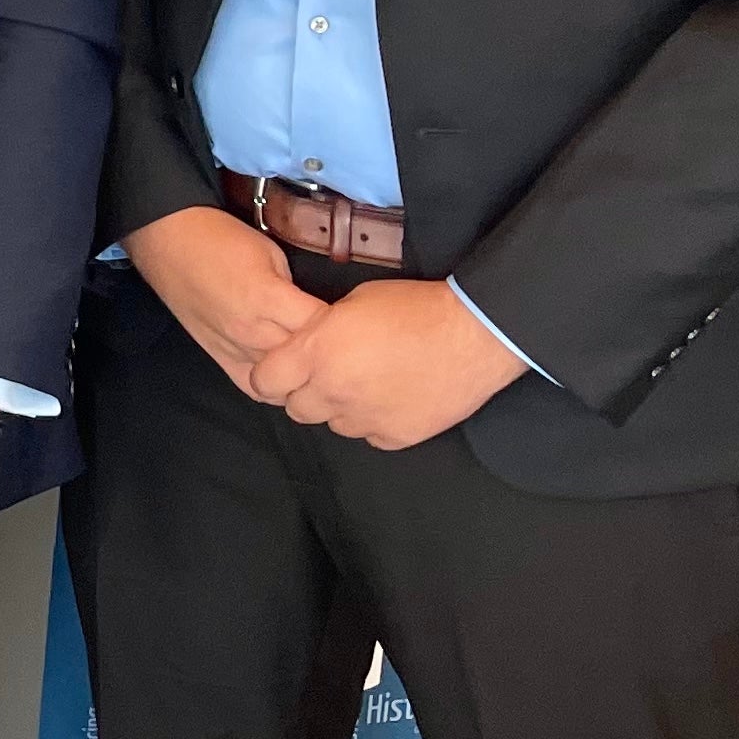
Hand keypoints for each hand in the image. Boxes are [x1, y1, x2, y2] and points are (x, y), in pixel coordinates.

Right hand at [124, 203, 329, 398]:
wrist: (168, 240)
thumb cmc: (221, 238)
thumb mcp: (271, 253)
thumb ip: (295, 290)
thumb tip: (318, 314)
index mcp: (268, 299)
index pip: (324, 328)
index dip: (345, 326)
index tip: (356, 323)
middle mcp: (252, 332)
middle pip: (307, 361)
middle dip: (328, 355)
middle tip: (345, 347)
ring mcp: (234, 350)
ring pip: (283, 382)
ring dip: (304, 375)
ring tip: (322, 366)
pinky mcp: (218, 358)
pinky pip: (254, 388)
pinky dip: (275, 388)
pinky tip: (289, 380)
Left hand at [247, 278, 525, 448]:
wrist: (473, 333)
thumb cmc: (414, 307)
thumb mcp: (352, 302)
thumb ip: (320, 332)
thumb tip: (307, 345)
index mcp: (316, 353)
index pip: (264, 381)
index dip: (270, 375)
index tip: (280, 369)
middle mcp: (334, 391)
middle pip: (295, 408)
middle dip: (302, 392)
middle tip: (326, 374)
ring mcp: (366, 418)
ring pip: (332, 424)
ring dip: (338, 408)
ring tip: (365, 383)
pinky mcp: (396, 436)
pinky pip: (369, 435)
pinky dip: (373, 421)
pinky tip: (391, 398)